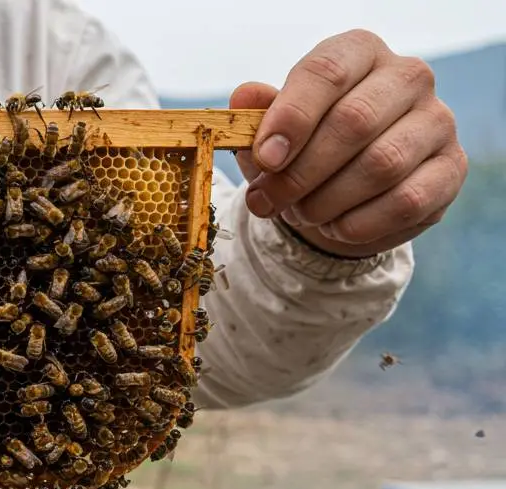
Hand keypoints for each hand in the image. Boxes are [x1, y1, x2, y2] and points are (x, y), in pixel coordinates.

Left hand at [230, 29, 466, 257]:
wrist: (344, 192)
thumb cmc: (303, 148)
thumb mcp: (272, 130)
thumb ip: (257, 113)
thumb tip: (245, 96)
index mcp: (359, 52)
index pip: (326, 71)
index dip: (291, 117)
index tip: (265, 157)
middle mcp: (407, 77)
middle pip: (355, 120)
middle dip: (300, 171)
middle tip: (268, 200)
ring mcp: (437, 121)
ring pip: (381, 164)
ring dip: (327, 200)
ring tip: (300, 213)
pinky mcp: (451, 168)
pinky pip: (406, 201)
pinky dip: (359, 223)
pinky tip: (335, 227)